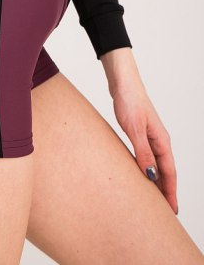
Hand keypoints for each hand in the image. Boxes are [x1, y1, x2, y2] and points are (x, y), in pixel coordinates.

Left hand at [111, 79, 177, 213]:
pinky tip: (140, 173)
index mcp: (161, 140)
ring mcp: (149, 135)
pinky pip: (146, 156)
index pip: (169, 172)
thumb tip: (150, 176)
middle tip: (165, 212)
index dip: (170, 192)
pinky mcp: (139, 131)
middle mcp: (158, 139)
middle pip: (165, 170)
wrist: (122, 81)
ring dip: (156, 180)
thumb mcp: (134, 129)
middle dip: (165, 191)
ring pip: (155, 164)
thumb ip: (142, 152)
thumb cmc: (129, 101)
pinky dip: (146, 168)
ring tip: (153, 198)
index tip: (172, 210)